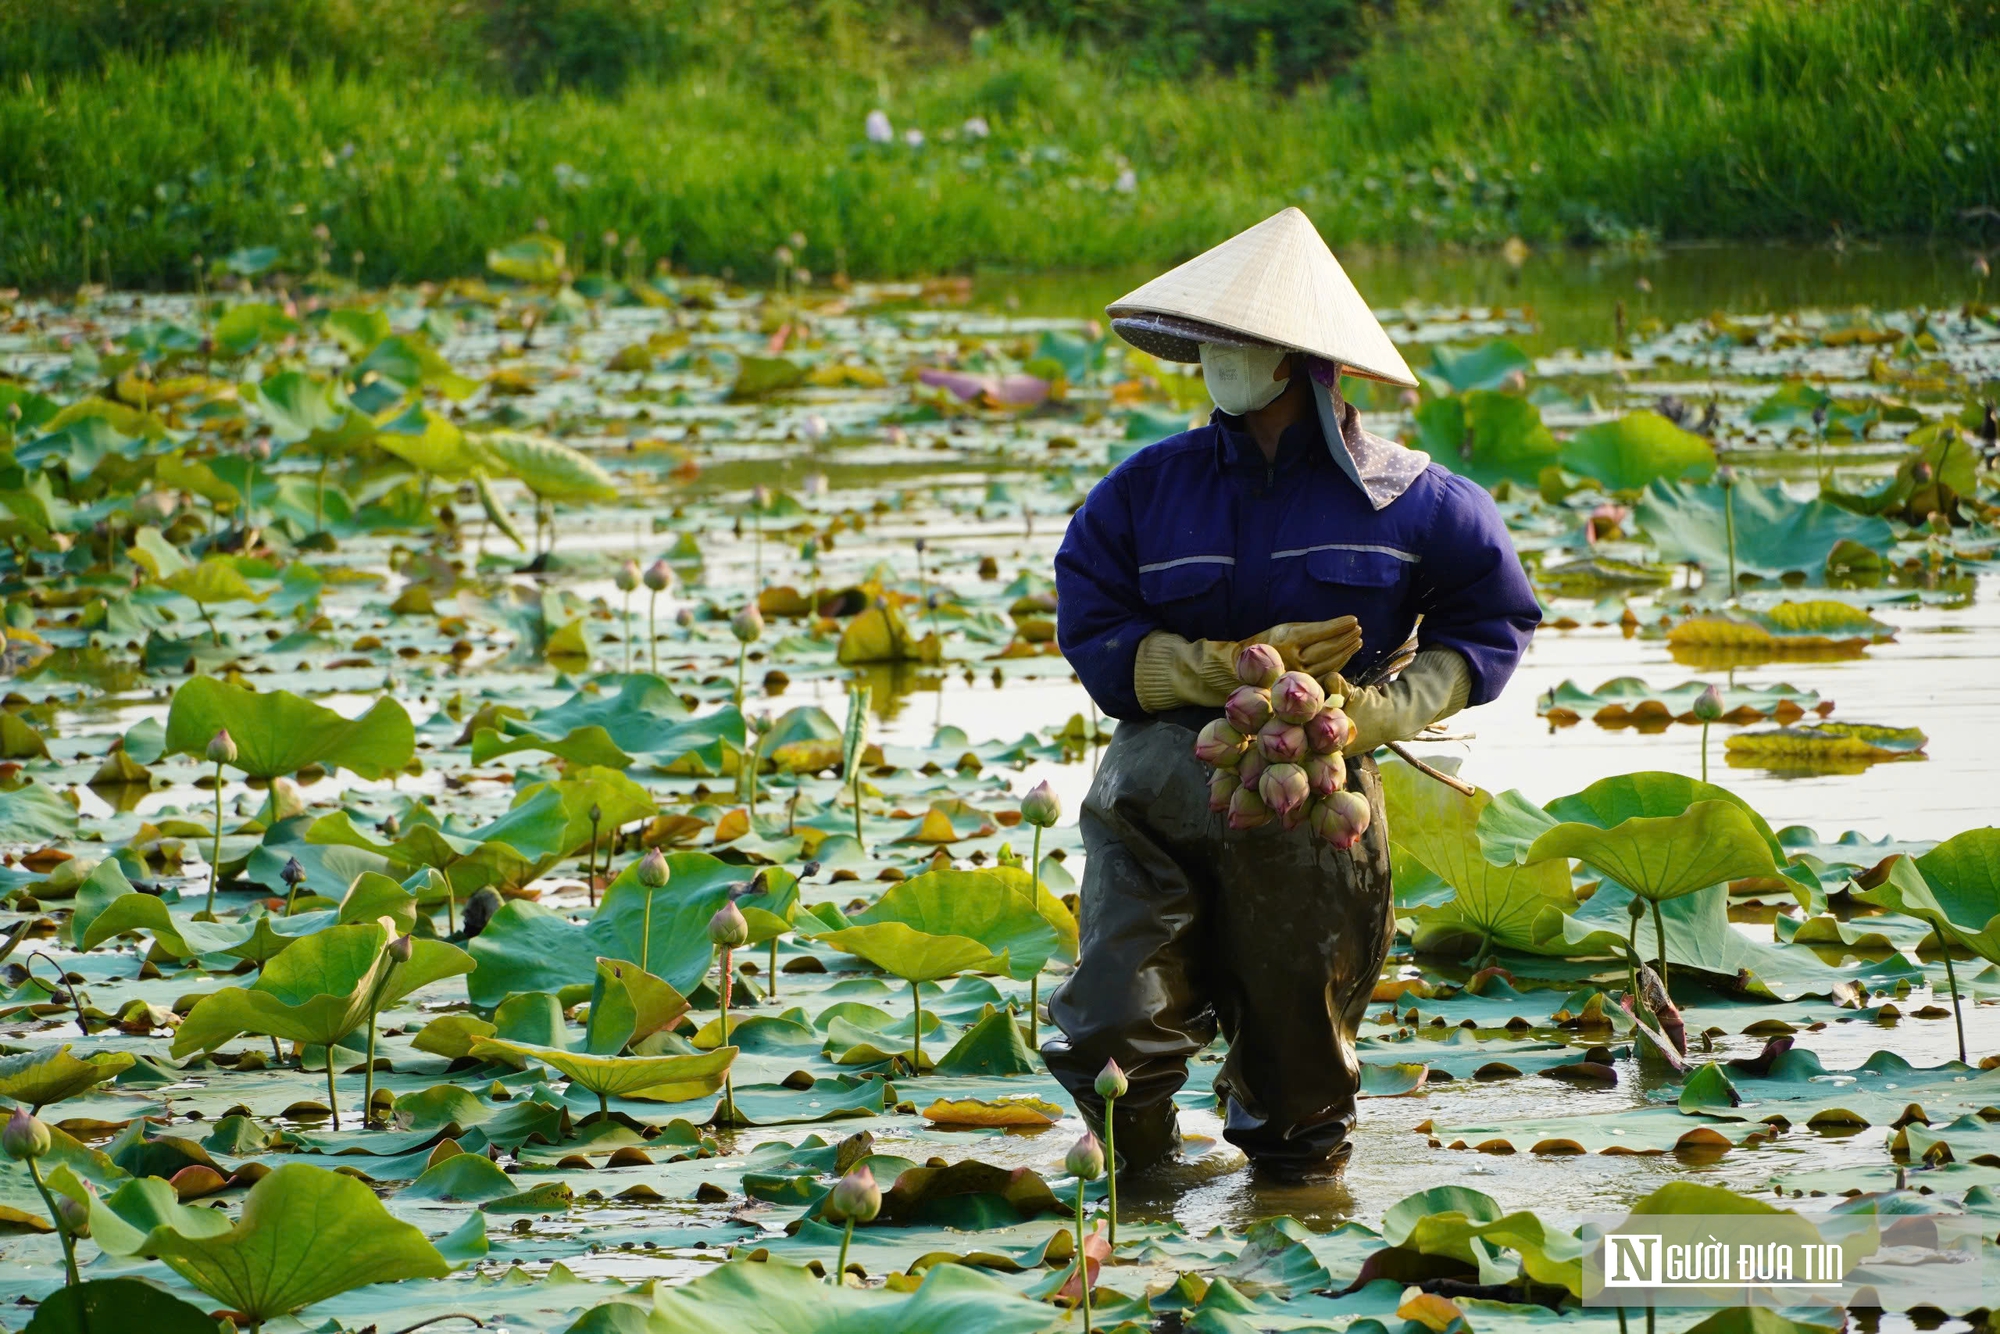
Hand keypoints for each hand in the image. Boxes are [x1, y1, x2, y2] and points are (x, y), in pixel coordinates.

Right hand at [1246, 616, 1361, 677]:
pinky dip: (1339, 663)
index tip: (1353, 619)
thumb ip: (1309, 629)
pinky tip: (1346, 655)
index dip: (1339, 626)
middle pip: (1328, 648)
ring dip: (1346, 651)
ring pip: (1330, 662)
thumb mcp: (1285, 628)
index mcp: (1289, 640)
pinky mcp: (1302, 683)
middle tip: (1358, 630)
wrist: (1249, 666)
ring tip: (1357, 641)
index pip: (1320, 632)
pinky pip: (1326, 673)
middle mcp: (1294, 659)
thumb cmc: (1270, 641)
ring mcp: (1299, 674)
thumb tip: (1336, 627)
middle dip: (1346, 638)